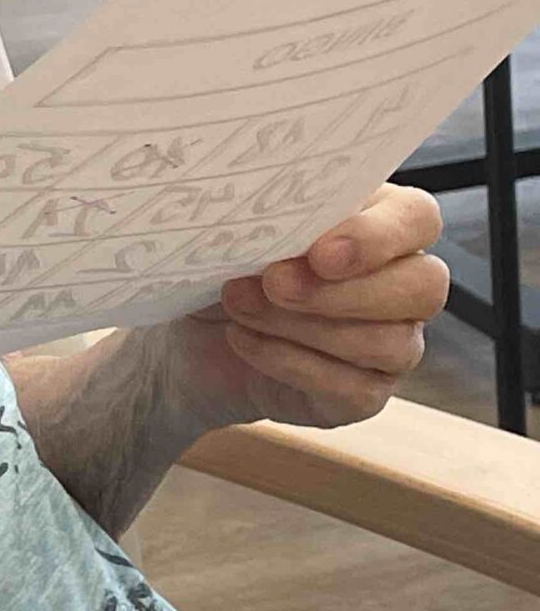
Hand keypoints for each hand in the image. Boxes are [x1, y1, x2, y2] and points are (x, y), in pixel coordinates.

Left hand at [153, 184, 447, 432]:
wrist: (188, 330)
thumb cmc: (230, 262)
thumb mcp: (246, 229)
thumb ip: (278, 215)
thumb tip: (276, 219)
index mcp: (385, 224)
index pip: (418, 219)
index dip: (378, 236)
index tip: (320, 253)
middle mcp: (404, 285)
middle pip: (423, 286)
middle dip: (342, 290)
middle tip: (274, 282)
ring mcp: (392, 345)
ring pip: (387, 342)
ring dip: (304, 325)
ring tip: (241, 305)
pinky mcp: (364, 394)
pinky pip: (351, 388)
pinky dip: (289, 362)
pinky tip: (243, 339)